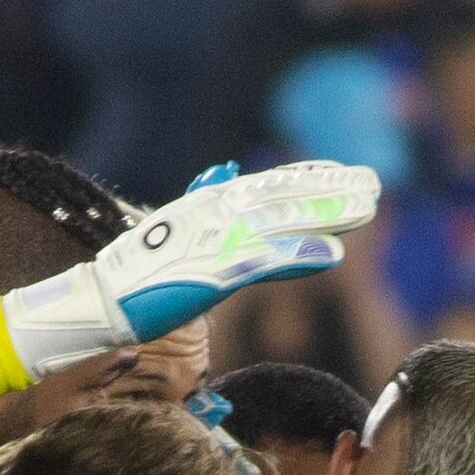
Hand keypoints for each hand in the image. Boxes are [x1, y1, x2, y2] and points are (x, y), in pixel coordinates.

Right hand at [6, 162, 381, 374]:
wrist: (101, 303)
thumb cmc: (136, 275)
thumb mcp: (175, 229)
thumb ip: (205, 200)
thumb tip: (228, 171)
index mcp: (208, 205)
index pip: (267, 184)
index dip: (309, 177)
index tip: (346, 174)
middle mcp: (214, 214)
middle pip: (283, 197)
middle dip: (331, 190)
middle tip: (374, 183)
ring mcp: (213, 242)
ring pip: (282, 222)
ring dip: (326, 213)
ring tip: (367, 209)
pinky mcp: (212, 274)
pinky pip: (264, 262)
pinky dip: (298, 257)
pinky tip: (332, 256)